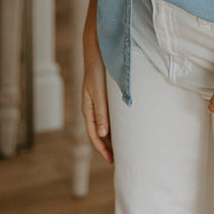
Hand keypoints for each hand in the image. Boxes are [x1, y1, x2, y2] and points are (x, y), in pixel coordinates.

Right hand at [82, 49, 113, 163]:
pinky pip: (110, 116)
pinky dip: (115, 125)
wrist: (98, 52)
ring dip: (112, 137)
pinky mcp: (106, 97)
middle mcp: (93, 109)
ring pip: (106, 125)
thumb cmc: (97, 72)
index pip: (94, 135)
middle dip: (108, 147)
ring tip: (124, 147)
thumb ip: (101, 113)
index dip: (102, 149)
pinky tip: (124, 128)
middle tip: (120, 159)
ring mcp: (99, 103)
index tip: (112, 160)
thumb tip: (103, 135)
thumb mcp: (99, 93)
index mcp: (88, 110)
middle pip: (100, 133)